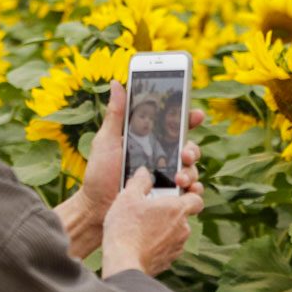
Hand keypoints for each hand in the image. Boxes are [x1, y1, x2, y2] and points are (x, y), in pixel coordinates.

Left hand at [80, 80, 205, 223]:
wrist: (97, 208)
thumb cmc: (99, 174)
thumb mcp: (106, 141)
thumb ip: (116, 114)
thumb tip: (116, 82)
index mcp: (149, 141)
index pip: (174, 126)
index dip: (188, 118)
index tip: (195, 114)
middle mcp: (162, 158)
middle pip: (188, 147)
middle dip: (191, 149)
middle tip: (184, 153)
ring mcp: (167, 178)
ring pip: (191, 169)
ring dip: (190, 171)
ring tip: (178, 178)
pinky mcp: (169, 198)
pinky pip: (190, 192)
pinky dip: (193, 190)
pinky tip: (187, 190)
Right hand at [102, 167, 204, 276]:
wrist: (123, 262)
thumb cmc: (126, 227)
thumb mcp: (128, 197)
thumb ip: (140, 181)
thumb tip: (144, 173)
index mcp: (177, 209)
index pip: (196, 198)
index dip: (189, 194)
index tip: (175, 194)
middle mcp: (183, 228)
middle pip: (183, 216)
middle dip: (170, 213)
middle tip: (151, 211)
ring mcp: (177, 247)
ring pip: (175, 233)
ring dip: (164, 229)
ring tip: (143, 228)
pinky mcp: (168, 261)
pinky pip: (167, 248)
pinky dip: (158, 245)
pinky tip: (141, 243)